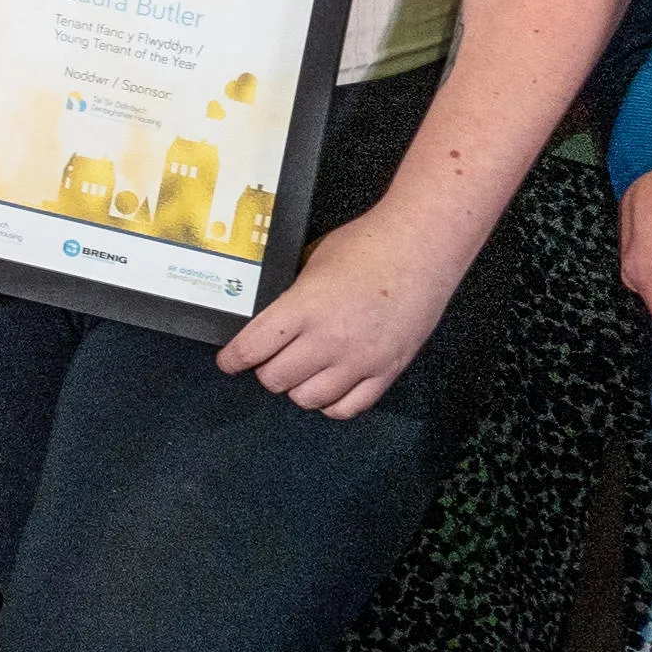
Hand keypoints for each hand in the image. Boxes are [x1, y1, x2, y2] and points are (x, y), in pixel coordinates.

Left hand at [213, 212, 469, 419]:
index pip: (253, 348)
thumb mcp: (313, 262)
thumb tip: (273, 324)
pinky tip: (329, 387)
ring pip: (309, 399)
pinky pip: (348, 408)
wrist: (423, 246)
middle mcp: (330, 339)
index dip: (233, 359)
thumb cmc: (370, 244)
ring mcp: (360, 359)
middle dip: (266, 370)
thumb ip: (293, 299)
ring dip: (297, 387)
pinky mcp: (387, 370)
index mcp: (305, 307)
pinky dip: (332, 403)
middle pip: (276, 379)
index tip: (228, 362)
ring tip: (301, 371)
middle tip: (270, 359)